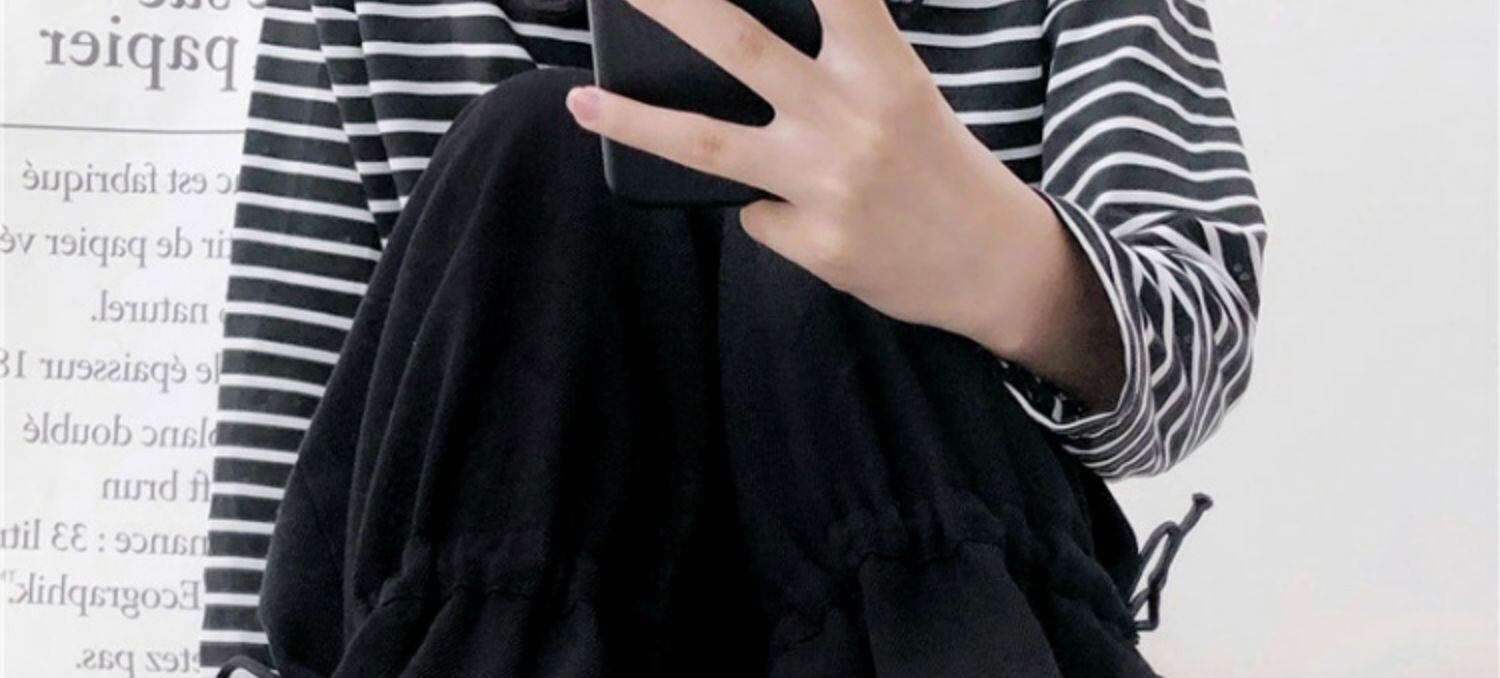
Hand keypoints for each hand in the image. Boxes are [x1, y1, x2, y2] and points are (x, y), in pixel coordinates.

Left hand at [564, 0, 1057, 353]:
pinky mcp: (815, 245)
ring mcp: (827, 187)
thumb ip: (836, 62)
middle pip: (739, 46)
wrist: (993, 263)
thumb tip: (733, 48)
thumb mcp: (904, 92)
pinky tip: (802, 211)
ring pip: (706, 144)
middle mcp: (851, 121)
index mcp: (885, 69)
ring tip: (579, 100)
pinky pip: (754, 214)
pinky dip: (762, 206)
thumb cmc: (940, 162)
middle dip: (670, 4)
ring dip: (633, 118)